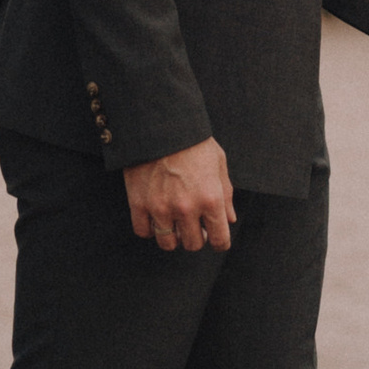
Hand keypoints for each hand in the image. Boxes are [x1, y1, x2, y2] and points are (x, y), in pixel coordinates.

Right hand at [124, 138, 234, 253]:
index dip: (219, 242)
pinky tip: (155, 218)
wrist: (160, 124)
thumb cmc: (193, 141)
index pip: (219, 239)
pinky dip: (150, 229)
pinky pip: (143, 231)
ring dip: (173, 237)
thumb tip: (229, 219)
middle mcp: (186, 208)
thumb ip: (226, 194)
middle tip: (194, 226)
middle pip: (193, 244)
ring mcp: (161, 208)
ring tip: (174, 223)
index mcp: (211, 198)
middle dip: (196, 237)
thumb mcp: (218, 163)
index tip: (216, 239)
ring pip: (168, 243)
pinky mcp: (139, 203)